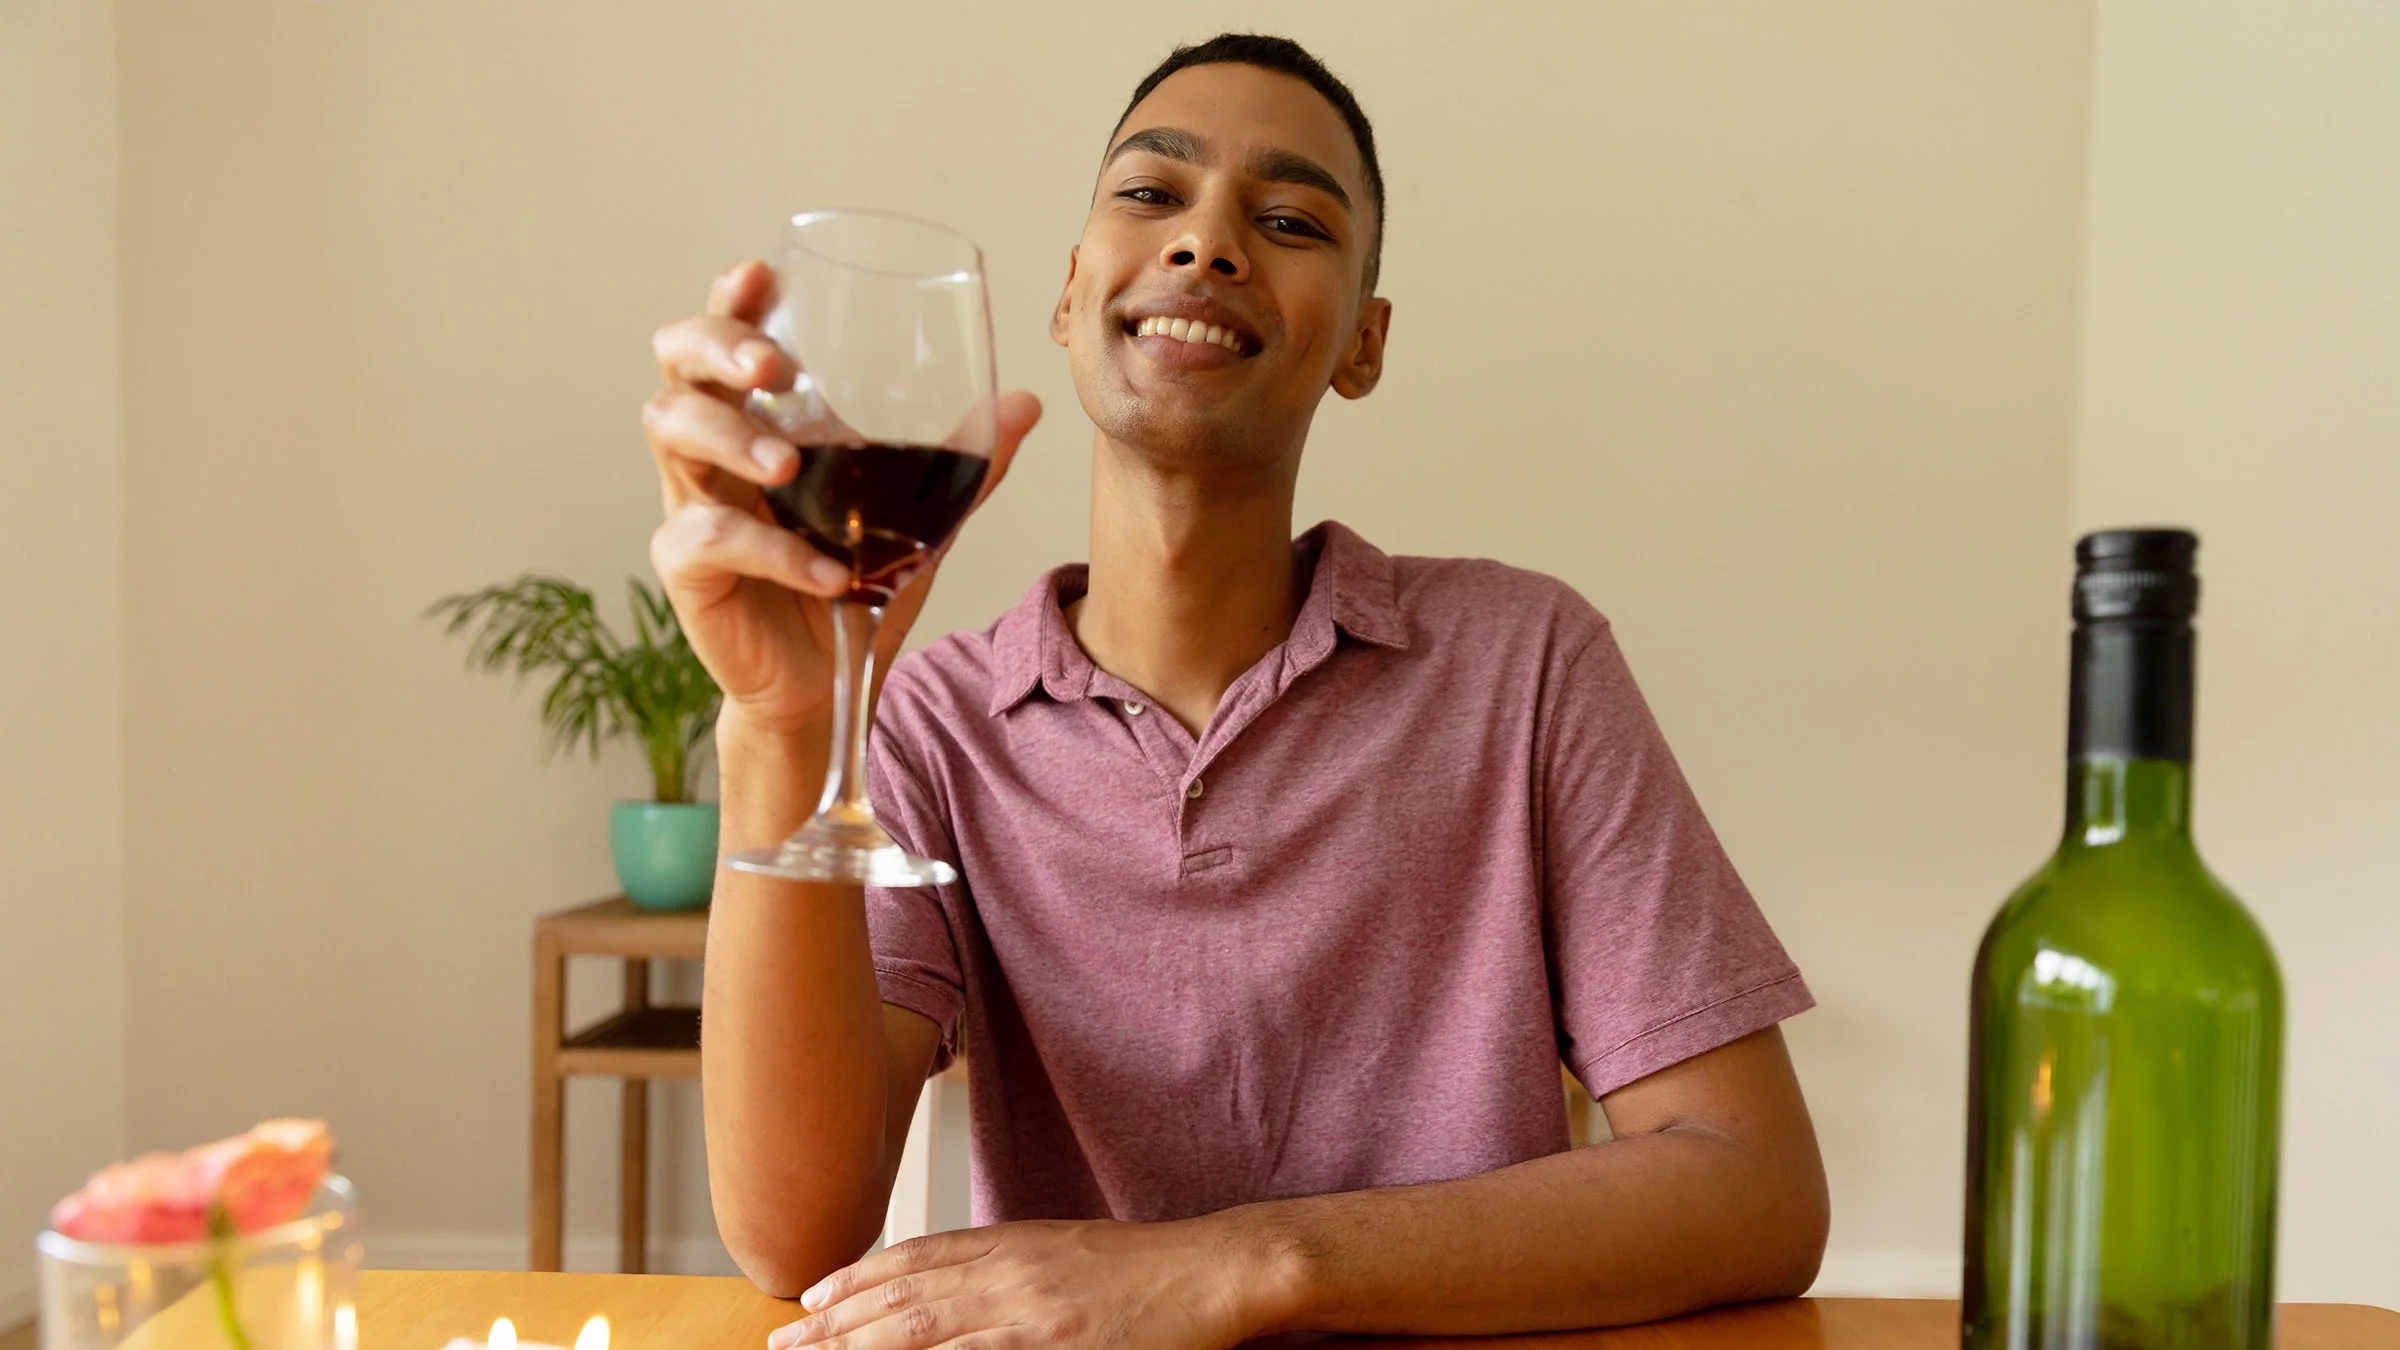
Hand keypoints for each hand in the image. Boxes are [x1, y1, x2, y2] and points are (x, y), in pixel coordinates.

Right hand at [645, 260, 1041, 733]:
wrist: (830, 682)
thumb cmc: (857, 583)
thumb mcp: (920, 519)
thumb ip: (963, 466)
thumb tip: (1025, 406)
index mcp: (758, 422)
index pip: (725, 344)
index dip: (732, 302)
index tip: (762, 273)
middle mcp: (711, 453)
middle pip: (676, 368)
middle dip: (715, 347)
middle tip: (770, 366)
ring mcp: (689, 505)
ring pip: (671, 433)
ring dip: (731, 436)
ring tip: (788, 463)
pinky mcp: (687, 570)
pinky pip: (711, 538)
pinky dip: (774, 552)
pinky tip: (828, 573)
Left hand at [767, 1219, 1280, 1349]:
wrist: (1211, 1269)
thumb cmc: (1144, 1269)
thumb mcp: (1063, 1252)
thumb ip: (1007, 1266)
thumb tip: (953, 1286)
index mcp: (1012, 1241)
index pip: (914, 1256)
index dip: (855, 1277)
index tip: (811, 1296)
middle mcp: (1008, 1269)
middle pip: (903, 1295)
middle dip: (835, 1321)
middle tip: (784, 1339)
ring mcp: (1029, 1310)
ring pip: (923, 1330)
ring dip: (858, 1346)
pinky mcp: (1055, 1345)